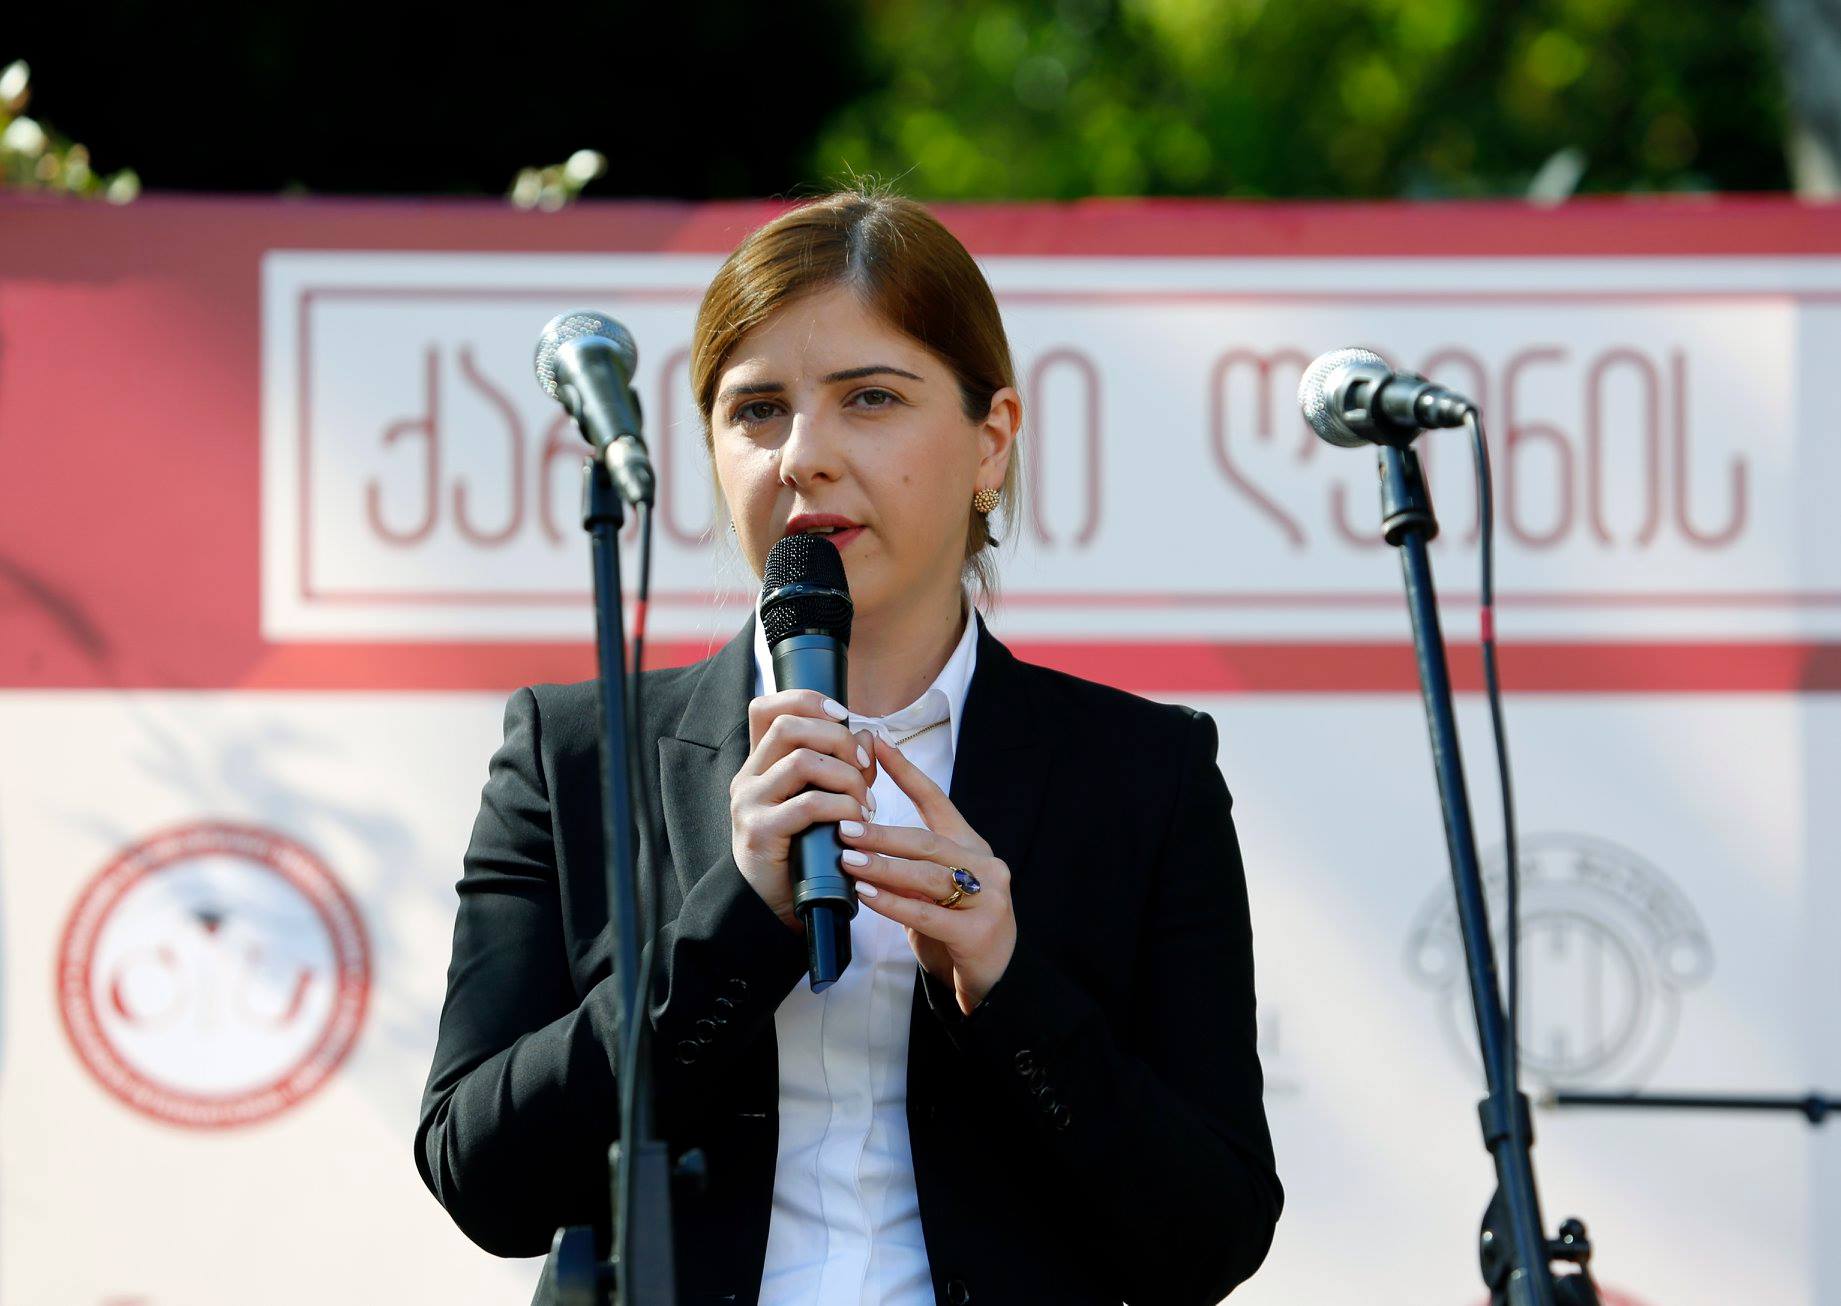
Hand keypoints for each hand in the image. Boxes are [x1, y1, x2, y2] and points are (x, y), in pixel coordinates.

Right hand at [731, 690, 877, 931]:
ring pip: (802, 761)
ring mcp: (750, 802)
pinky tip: (856, 823)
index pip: (768, 708)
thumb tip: (869, 734)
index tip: (843, 716)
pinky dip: (842, 808)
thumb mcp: (824, 800)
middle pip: (790, 726)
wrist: (774, 903)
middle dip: (838, 738)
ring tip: (865, 802)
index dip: (807, 701)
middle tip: (864, 764)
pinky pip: (808, 804)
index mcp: (761, 763)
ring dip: (846, 777)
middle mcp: (749, 776)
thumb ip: (845, 766)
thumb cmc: (803, 848)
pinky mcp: (760, 831)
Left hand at [839, 733, 1015, 1014]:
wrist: (994, 979)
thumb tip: (859, 841)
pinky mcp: (978, 932)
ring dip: (883, 866)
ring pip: (927, 874)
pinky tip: (865, 896)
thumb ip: (907, 867)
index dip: (906, 773)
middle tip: (843, 824)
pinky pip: (927, 912)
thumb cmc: (955, 929)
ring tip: (848, 858)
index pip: (937, 801)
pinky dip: (892, 903)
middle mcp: (983, 865)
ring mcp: (986, 898)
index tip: (877, 745)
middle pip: (927, 840)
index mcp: (971, 847)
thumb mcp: (932, 890)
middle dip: (882, 831)